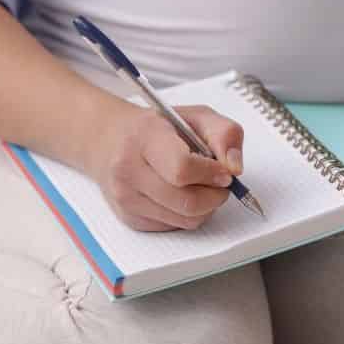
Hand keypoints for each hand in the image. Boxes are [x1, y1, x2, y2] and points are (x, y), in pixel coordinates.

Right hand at [84, 104, 244, 231]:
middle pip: (188, 202)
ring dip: (206, 207)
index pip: (182, 169)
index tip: (224, 171)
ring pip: (186, 220)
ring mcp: (126, 198)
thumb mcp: (196, 116)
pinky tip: (181, 194)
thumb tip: (234, 167)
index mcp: (145, 137)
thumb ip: (225, 133)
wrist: (109, 140)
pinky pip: (175, 227)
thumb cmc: (156, 128)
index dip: (211, 174)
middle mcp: (128, 170)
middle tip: (220, 182)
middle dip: (215, 195)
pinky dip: (188, 215)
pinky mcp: (130, 218)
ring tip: (201, 186)